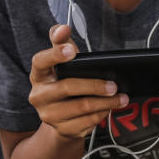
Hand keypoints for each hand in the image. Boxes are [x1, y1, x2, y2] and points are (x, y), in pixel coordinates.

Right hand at [28, 24, 128, 140]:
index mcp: (38, 73)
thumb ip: (61, 41)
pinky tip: (110, 108)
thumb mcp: (61, 60)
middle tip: (113, 84)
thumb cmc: (62, 79)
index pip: (41, 61)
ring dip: (105, 102)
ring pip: (80, 108)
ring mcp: (49, 115)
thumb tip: (63, 28)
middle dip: (94, 85)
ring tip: (120, 97)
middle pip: (67, 87)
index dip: (55, 54)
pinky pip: (86, 122)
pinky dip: (101, 114)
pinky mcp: (62, 129)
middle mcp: (38, 95)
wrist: (59, 114)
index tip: (72, 50)